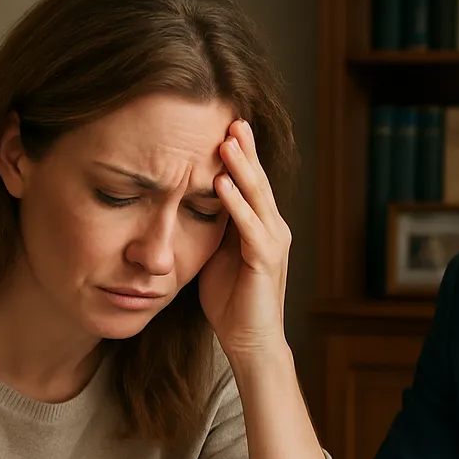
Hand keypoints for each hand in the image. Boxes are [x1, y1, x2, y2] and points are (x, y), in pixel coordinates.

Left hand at [199, 119, 290, 362]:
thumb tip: (186, 202)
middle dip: (244, 149)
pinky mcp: (267, 260)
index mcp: (260, 226)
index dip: (238, 154)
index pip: (249, 182)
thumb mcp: (215, 256)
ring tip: (227, 140)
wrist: (250, 342)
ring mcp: (273, 243)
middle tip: (231, 117)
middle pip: (258, 180)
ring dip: (241, 167)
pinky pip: (250, 226)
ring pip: (257, 196)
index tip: (221, 125)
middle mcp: (273, 229)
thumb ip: (211, 229)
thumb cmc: (231, 303)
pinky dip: (236, 204)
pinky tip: (221, 183)